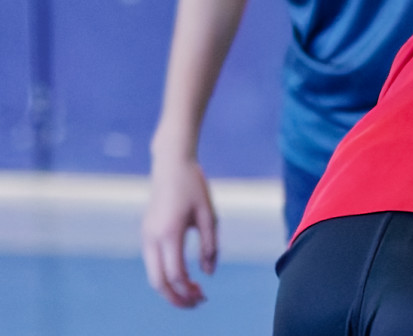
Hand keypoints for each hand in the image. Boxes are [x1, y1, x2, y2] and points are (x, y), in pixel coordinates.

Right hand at [141, 153, 216, 307]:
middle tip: (196, 303)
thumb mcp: (208, 215)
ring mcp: (145, 237)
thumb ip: (210, 245)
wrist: (171, 166)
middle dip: (175, 298)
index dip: (188, 290)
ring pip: (152, 275)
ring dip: (170, 288)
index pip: (175, 274)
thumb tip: (208, 274)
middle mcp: (152, 238)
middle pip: (158, 282)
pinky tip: (183, 277)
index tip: (204, 296)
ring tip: (192, 292)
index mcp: (169, 232)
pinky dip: (165, 276)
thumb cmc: (193, 187)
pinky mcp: (146, 235)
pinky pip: (152, 263)